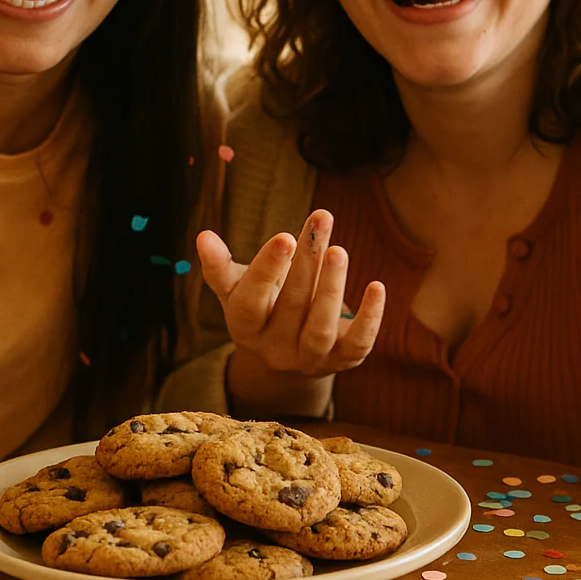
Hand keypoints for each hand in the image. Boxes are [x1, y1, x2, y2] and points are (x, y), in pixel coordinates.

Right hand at [195, 209, 385, 377]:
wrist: (286, 352)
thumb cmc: (260, 306)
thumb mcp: (236, 289)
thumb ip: (219, 266)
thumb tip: (203, 236)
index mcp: (245, 327)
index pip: (252, 302)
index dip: (268, 270)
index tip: (285, 236)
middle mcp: (275, 349)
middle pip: (291, 304)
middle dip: (306, 261)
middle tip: (320, 219)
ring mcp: (309, 358)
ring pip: (320, 327)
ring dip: (331, 287)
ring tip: (338, 250)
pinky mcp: (342, 361)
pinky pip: (358, 344)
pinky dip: (369, 317)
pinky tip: (376, 287)